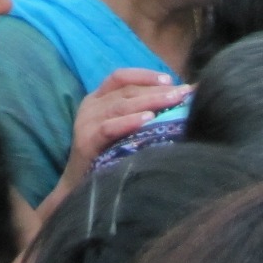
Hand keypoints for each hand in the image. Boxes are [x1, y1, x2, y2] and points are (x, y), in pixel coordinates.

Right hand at [38, 68, 190, 212]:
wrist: (80, 187)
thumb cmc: (105, 155)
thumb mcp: (119, 128)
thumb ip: (138, 112)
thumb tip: (175, 99)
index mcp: (97, 99)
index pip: (120, 78)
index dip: (144, 76)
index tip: (170, 80)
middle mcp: (90, 106)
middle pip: (126, 91)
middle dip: (156, 90)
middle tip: (182, 92)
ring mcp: (86, 122)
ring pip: (120, 105)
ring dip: (149, 102)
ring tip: (172, 101)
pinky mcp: (86, 141)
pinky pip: (109, 127)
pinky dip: (130, 121)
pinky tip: (148, 120)